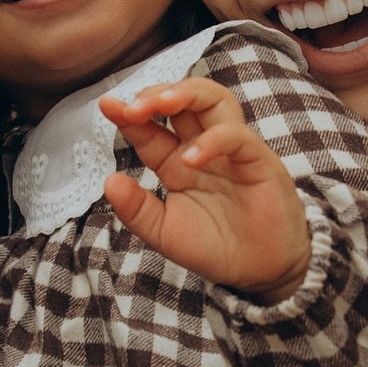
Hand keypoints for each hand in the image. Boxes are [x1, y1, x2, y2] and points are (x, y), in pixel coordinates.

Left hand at [99, 77, 309, 303]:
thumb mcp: (165, 233)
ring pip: (215, 100)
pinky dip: (213, 140)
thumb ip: (137, 210)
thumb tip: (109, 181)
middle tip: (133, 107)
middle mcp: (202, 148)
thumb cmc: (216, 247)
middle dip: (155, 94)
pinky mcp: (258, 159)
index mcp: (176, 161)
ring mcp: (231, 150)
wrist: (260, 272)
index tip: (107, 106)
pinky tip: (191, 159)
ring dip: (186, 94)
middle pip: (183, 100)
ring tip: (160, 105)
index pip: (152, 128)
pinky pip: (237, 136)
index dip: (129, 115)